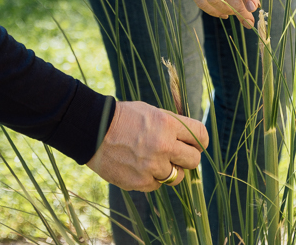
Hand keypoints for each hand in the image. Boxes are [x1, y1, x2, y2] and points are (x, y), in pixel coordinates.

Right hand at [87, 100, 207, 191]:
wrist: (94, 131)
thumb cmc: (124, 117)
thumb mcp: (151, 111)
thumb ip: (172, 124)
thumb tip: (191, 138)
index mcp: (167, 124)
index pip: (200, 135)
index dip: (201, 140)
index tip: (197, 143)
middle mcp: (163, 146)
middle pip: (194, 161)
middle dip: (189, 157)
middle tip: (179, 154)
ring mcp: (152, 167)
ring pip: (178, 177)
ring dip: (172, 169)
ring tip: (158, 160)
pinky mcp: (141, 183)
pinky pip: (158, 185)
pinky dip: (153, 178)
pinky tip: (141, 166)